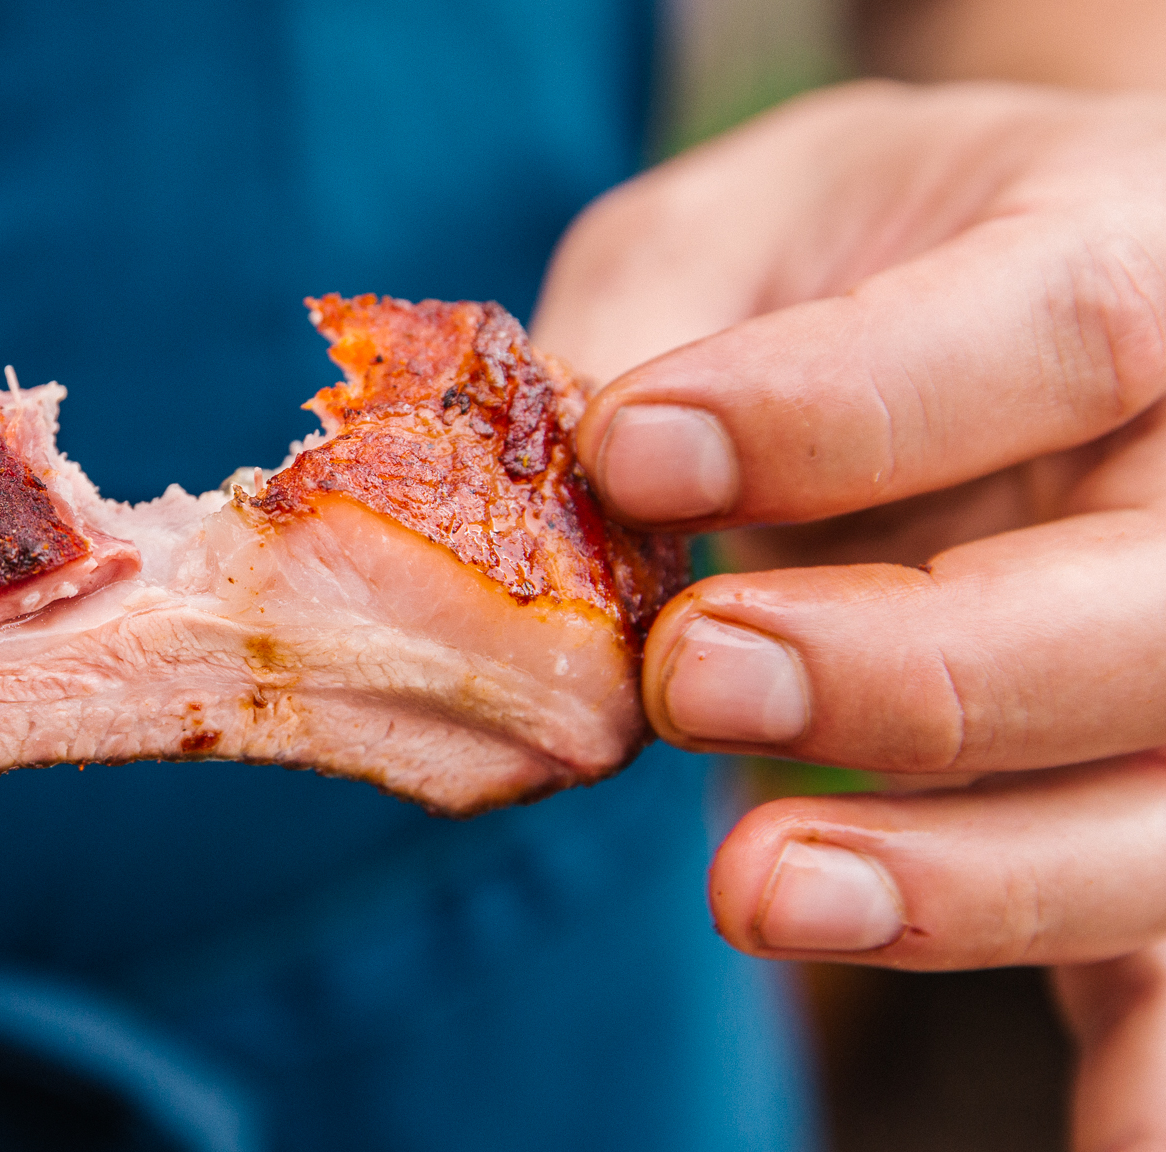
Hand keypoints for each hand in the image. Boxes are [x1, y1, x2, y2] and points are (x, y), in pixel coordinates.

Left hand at [534, 81, 1165, 1150]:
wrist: (1030, 284)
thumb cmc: (864, 254)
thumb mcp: (743, 225)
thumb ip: (646, 330)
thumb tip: (536, 501)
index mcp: (1140, 244)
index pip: (1056, 332)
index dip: (840, 409)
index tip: (630, 454)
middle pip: (1156, 609)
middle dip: (924, 674)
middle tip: (692, 680)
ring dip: (987, 884)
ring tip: (766, 892)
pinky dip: (1144, 1066)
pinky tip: (1095, 1145)